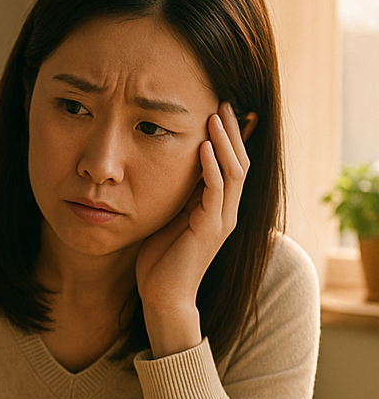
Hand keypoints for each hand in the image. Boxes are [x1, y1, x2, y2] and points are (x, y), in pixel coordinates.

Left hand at [135, 102, 253, 356]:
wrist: (163, 296)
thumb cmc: (160, 260)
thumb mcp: (166, 218)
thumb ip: (173, 195)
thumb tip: (161, 168)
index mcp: (217, 208)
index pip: (231, 164)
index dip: (231, 137)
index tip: (222, 109)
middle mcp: (226, 211)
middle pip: (239, 161)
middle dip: (232, 131)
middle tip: (223, 101)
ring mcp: (222, 220)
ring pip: (234, 172)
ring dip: (225, 142)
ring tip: (216, 114)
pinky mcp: (211, 229)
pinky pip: (217, 192)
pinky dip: (211, 167)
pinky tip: (203, 147)